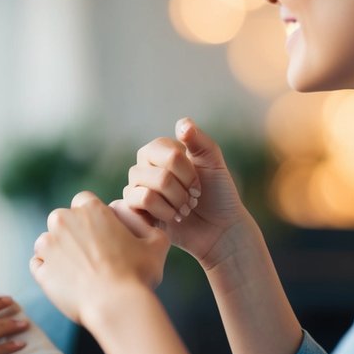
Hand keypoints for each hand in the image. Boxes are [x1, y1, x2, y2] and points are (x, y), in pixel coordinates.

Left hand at [30, 191, 169, 326]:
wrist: (116, 306)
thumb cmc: (138, 274)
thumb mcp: (157, 244)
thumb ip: (150, 228)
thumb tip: (148, 225)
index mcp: (91, 209)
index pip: (84, 201)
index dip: (91, 217)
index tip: (100, 233)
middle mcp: (64, 221)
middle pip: (62, 220)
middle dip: (72, 233)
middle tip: (90, 255)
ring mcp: (49, 245)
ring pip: (46, 242)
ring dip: (58, 252)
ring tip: (78, 271)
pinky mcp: (41, 270)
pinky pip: (38, 265)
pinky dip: (48, 271)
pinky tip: (66, 282)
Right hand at [123, 118, 255, 268]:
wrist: (219, 229)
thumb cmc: (218, 193)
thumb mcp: (214, 162)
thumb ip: (199, 139)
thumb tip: (182, 123)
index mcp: (160, 150)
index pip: (166, 151)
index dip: (187, 170)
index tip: (199, 183)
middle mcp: (144, 166)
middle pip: (159, 172)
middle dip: (183, 190)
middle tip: (193, 198)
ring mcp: (136, 188)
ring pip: (149, 187)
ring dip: (175, 201)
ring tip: (185, 210)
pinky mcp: (134, 211)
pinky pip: (140, 202)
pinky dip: (165, 211)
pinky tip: (174, 218)